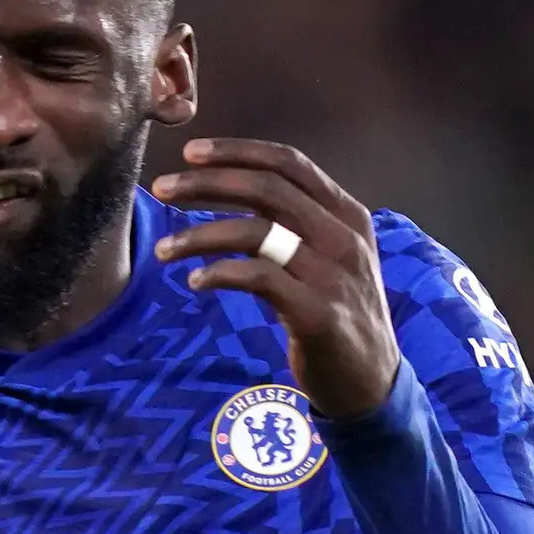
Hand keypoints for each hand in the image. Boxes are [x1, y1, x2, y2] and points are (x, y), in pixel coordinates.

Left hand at [149, 138, 400, 419]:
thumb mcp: (330, 256)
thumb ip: (296, 222)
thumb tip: (237, 188)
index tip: (191, 153)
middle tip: (161, 188)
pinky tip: (195, 282)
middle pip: (267, 189)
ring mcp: (333, 274)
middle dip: (207, 183)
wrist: (372, 381)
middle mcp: (343, 236)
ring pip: (256, 232)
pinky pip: (258, 278)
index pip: (289, 163)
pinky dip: (219, 274)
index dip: (237, 152)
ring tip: (163, 249)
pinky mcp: (318, 313)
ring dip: (199, 235)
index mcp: (346, 213)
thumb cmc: (339, 312)